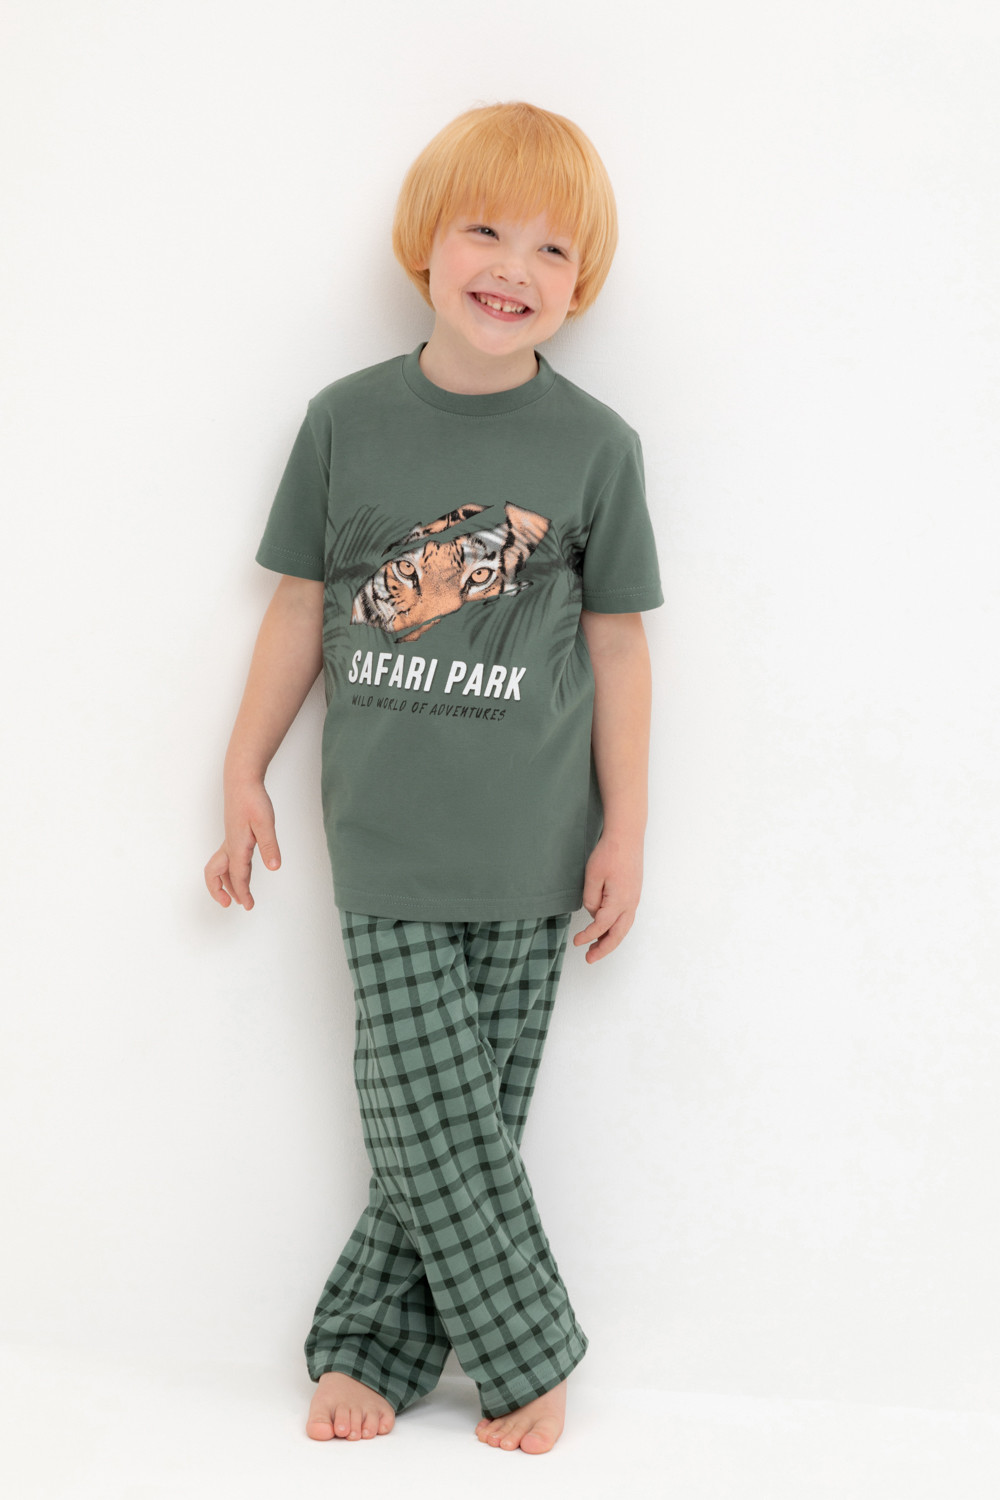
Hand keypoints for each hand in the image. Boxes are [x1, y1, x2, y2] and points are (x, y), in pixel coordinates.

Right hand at [204, 780, 280, 910]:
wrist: (241, 782)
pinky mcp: (233, 835)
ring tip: (237, 895)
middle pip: (217, 874)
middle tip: (235, 904)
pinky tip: (242, 872)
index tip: (248, 906)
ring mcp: (229, 841)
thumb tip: (274, 868)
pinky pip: (227, 859)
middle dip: (221, 891)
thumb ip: (269, 846)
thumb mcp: (266, 823)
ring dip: (226, 883)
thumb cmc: (253, 800)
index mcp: (237, 846)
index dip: (243, 892)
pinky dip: (230, 872)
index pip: (238, 876)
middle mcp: (229, 846)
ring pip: (221, 868)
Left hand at [573, 833, 642, 961]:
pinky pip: (626, 917)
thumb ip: (591, 899)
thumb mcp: (593, 876)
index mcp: (619, 901)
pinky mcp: (633, 893)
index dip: (587, 936)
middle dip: (604, 949)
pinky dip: (617, 928)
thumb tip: (593, 914)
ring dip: (611, 940)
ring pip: (624, 928)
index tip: (576, 942)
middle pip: (617, 934)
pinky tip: (607, 929)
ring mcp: (634, 899)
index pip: (601, 926)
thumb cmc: (609, 853)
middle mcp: (630, 903)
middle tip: (590, 959)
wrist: (627, 836)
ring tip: (597, 948)